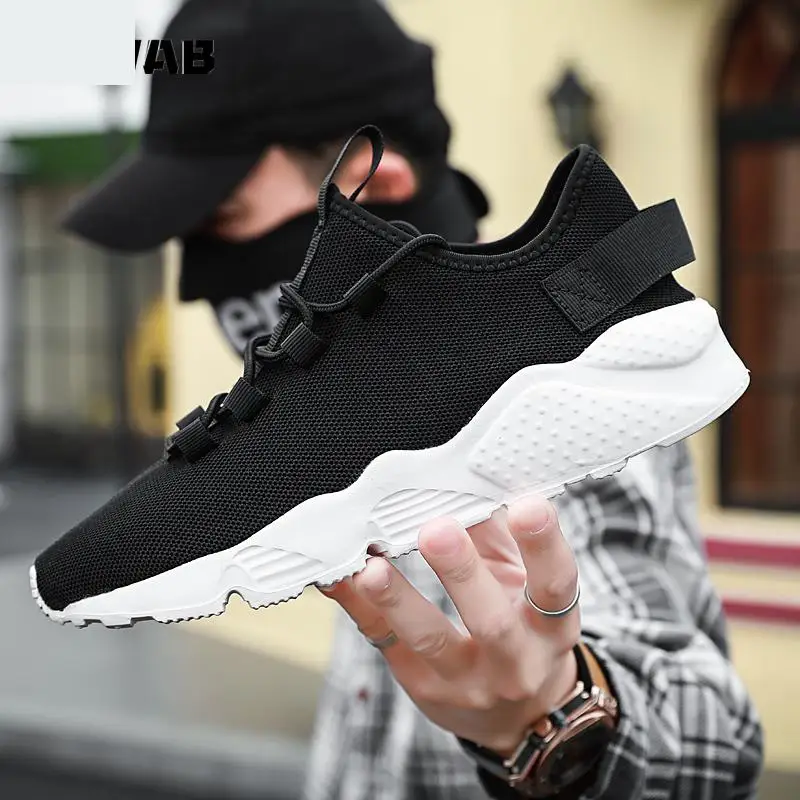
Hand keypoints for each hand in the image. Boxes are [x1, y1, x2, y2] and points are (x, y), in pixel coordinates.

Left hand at [318, 497, 580, 754]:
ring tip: (373, 568)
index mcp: (551, 627)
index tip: (528, 504)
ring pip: (430, 639)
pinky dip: (357, 606)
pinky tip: (337, 578)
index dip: (544, 545)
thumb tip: (472, 479)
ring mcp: (466, 680)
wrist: (517, 716)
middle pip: (491, 620)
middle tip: (436, 530)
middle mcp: (515, 660)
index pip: (555, 585)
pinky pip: (384, 640)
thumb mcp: (524, 586)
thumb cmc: (521, 630)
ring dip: (398, 599)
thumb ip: (501, 536)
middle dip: (462, 572)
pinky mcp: (422, 685)